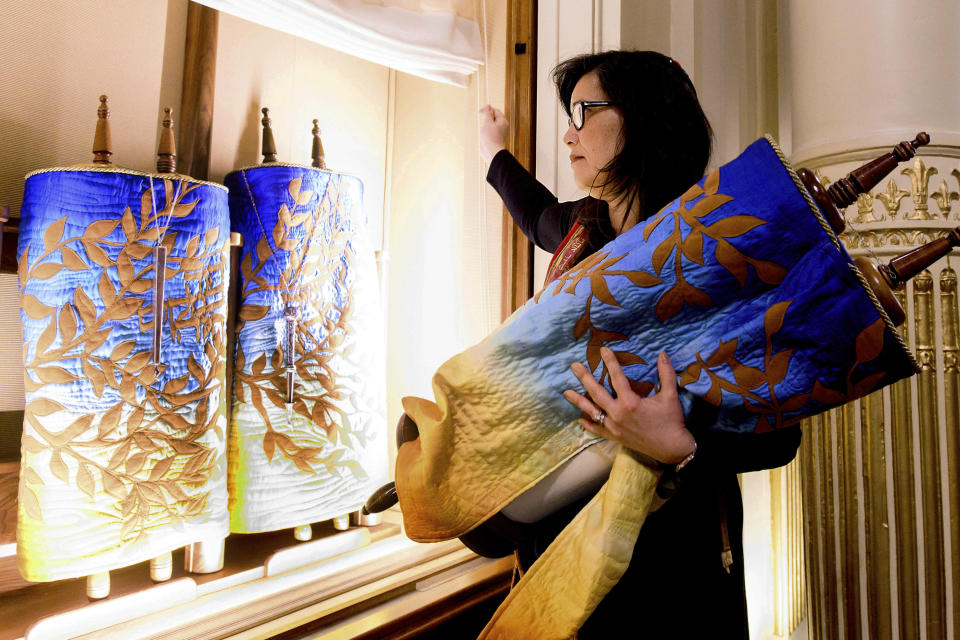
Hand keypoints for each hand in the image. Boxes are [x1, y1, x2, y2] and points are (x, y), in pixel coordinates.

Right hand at [479, 105, 508, 164]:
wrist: (492, 152)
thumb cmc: (490, 137)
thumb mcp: (487, 122)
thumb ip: (488, 113)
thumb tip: (488, 106)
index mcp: (503, 121)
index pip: (495, 111)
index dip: (487, 110)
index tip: (480, 112)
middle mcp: (503, 126)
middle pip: (494, 117)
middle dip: (487, 119)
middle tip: (483, 124)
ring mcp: (500, 132)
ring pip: (491, 124)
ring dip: (486, 126)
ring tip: (484, 132)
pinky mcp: (496, 138)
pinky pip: (491, 131)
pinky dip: (486, 131)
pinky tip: (484, 136)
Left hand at [563, 348, 695, 464]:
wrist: (672, 448)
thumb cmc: (671, 421)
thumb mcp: (670, 396)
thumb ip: (666, 373)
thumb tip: (662, 353)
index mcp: (630, 402)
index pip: (616, 377)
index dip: (610, 362)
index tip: (603, 350)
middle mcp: (618, 414)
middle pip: (596, 392)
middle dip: (584, 378)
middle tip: (574, 366)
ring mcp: (614, 427)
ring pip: (592, 411)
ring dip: (578, 401)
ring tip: (566, 392)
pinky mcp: (614, 437)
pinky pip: (597, 430)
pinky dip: (588, 424)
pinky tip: (579, 419)